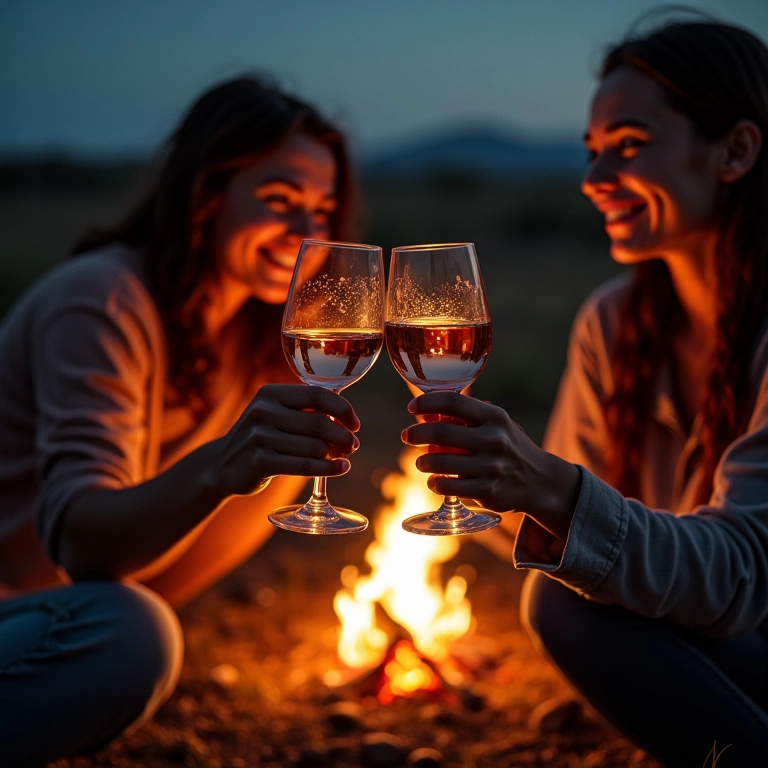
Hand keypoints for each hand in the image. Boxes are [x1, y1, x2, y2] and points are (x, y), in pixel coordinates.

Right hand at [209, 383, 359, 496]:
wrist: (222, 463)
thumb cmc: (262, 436)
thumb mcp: (277, 414)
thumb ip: (306, 411)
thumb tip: (347, 420)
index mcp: (271, 393)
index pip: (317, 394)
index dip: (343, 409)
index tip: (355, 423)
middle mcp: (263, 411)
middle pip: (319, 422)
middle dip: (343, 435)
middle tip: (353, 445)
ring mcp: (259, 437)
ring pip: (314, 446)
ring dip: (336, 454)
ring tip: (343, 457)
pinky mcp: (260, 462)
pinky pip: (304, 466)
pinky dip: (328, 468)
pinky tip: (340, 468)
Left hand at [401, 392, 579, 539]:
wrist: (540, 480)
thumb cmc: (508, 446)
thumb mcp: (495, 424)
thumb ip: (466, 416)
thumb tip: (425, 411)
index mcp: (495, 417)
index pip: (453, 401)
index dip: (427, 402)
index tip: (412, 407)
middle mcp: (494, 440)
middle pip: (441, 432)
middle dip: (416, 434)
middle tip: (406, 436)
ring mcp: (491, 467)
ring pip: (441, 462)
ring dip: (423, 462)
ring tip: (420, 462)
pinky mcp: (488, 491)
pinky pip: (450, 487)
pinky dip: (435, 483)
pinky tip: (433, 481)